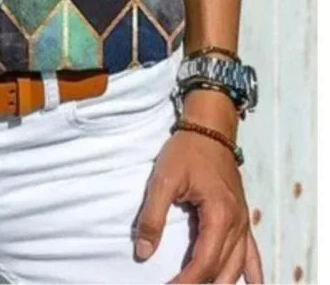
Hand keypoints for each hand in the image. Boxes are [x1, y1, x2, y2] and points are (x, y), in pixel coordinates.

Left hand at [133, 127, 263, 283]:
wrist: (209, 127)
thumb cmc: (186, 150)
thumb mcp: (163, 180)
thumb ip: (152, 217)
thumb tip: (143, 252)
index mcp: (219, 216)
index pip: (204, 263)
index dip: (186, 282)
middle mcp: (237, 223)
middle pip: (223, 269)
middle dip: (203, 284)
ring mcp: (243, 220)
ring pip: (238, 265)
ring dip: (223, 282)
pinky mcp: (241, 216)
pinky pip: (251, 251)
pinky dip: (252, 271)